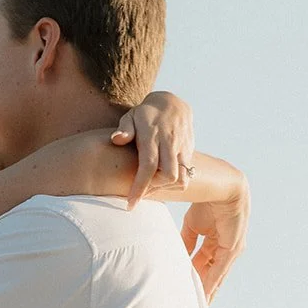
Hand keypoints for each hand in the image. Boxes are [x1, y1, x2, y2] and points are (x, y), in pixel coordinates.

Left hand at [111, 91, 194, 206]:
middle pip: (169, 176)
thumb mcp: (131, 116)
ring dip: (167, 188)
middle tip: (142, 190)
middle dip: (155, 188)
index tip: (130, 204)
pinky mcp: (191, 150)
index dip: (139, 187)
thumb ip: (124, 128)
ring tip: (152, 186)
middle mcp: (171, 141)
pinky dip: (174, 182)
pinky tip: (161, 180)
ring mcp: (183, 146)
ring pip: (182, 178)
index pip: (148, 165)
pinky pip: (187, 174)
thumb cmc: (145, 114)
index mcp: (153, 134)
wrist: (172, 103)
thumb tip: (117, 139)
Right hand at [179, 176, 249, 300]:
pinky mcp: (232, 249)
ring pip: (217, 275)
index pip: (204, 264)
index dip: (197, 277)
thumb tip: (178, 256)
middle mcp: (224, 248)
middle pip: (212, 273)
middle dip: (203, 288)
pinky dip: (212, 283)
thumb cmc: (206, 202)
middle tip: (193, 305)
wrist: (221, 189)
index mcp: (215, 240)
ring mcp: (230, 250)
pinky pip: (219, 270)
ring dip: (208, 290)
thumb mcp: (191, 227)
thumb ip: (186, 243)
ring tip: (199, 305)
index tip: (188, 291)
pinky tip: (205, 295)